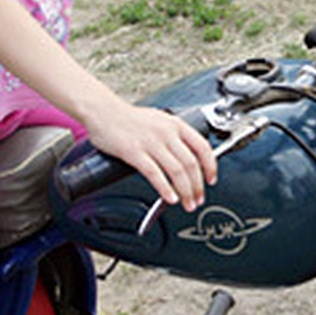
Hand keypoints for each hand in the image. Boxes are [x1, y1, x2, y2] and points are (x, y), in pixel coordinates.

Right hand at [86, 101, 217, 211]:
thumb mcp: (160, 121)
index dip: (211, 166)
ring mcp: (151, 142)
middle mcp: (166, 133)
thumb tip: (187, 156)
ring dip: (185, 191)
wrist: (104, 111)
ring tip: (187, 203)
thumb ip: (174, 136)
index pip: (202, 147)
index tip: (211, 179)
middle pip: (191, 164)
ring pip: (177, 171)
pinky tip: (169, 198)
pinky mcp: (134, 152)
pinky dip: (165, 189)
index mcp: (176, 125)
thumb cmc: (129, 118)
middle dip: (198, 186)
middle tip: (198, 199)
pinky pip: (155, 174)